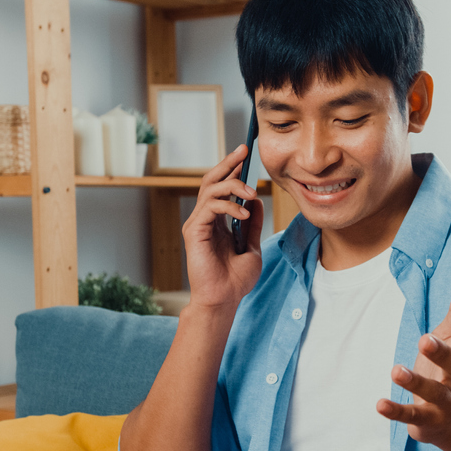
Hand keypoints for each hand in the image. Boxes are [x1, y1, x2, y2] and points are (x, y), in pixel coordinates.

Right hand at [184, 145, 264, 310]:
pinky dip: (229, 205)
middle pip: (211, 181)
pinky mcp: (194, 231)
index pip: (221, 187)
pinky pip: (210, 207)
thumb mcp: (252, 246)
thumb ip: (253, 223)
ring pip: (210, 189)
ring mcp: (197, 224)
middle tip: (243, 151)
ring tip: (252, 193)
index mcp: (216, 221)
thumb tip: (256, 200)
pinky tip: (244, 214)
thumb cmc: (236, 279)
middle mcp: (204, 219)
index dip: (232, 169)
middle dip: (227, 164)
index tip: (245, 154)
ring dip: (233, 186)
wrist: (225, 300)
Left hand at [376, 281, 450, 445]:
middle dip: (440, 353)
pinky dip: (396, 411)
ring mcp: (444, 404)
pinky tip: (380, 404)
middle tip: (425, 339)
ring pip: (432, 392)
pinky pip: (411, 415)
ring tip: (395, 371)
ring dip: (414, 382)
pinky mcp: (426, 420)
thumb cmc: (447, 371)